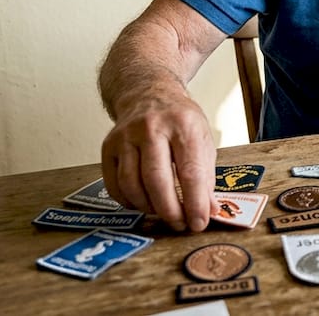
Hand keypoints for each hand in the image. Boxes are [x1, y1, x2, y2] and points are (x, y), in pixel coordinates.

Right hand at [101, 86, 214, 231]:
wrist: (148, 94)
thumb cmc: (180, 121)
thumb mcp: (202, 140)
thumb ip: (206, 176)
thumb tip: (210, 211)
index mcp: (183, 125)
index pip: (190, 171)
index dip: (195, 203)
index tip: (198, 223)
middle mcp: (152, 127)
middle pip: (157, 180)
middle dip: (169, 210)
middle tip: (179, 225)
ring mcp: (126, 136)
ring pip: (132, 185)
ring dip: (149, 207)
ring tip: (162, 213)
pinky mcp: (108, 146)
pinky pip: (114, 184)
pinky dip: (129, 201)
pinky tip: (142, 203)